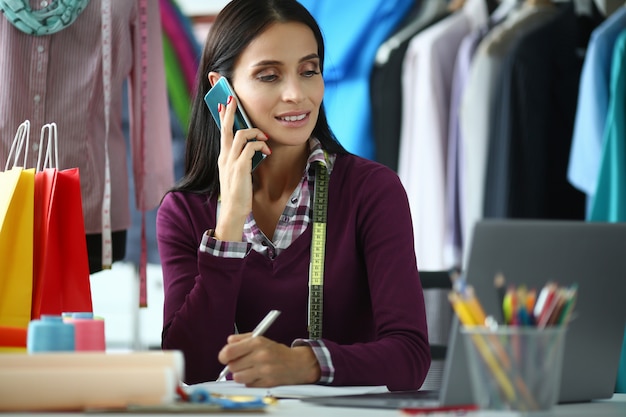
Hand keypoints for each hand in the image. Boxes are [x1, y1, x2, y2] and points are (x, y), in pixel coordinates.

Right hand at [215, 96, 269, 240]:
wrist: (234, 211)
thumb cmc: (238, 194)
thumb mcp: (238, 173)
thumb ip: (242, 160)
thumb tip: (252, 148)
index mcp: (223, 157)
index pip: (222, 133)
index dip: (223, 117)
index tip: (222, 104)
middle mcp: (224, 157)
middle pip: (226, 128)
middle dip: (230, 112)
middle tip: (232, 98)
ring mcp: (231, 162)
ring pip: (240, 135)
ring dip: (255, 133)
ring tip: (264, 138)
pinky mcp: (240, 168)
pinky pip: (250, 148)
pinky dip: (260, 146)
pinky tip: (267, 151)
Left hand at [217, 333, 320, 386]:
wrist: (297, 363)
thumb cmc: (277, 351)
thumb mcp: (260, 339)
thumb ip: (242, 339)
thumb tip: (228, 342)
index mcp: (257, 342)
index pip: (229, 351)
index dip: (223, 356)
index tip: (224, 357)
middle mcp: (260, 356)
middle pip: (232, 366)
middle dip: (234, 365)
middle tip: (242, 362)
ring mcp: (264, 371)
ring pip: (238, 377)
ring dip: (241, 374)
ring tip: (249, 370)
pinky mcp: (266, 383)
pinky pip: (248, 385)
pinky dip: (250, 381)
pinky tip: (257, 375)